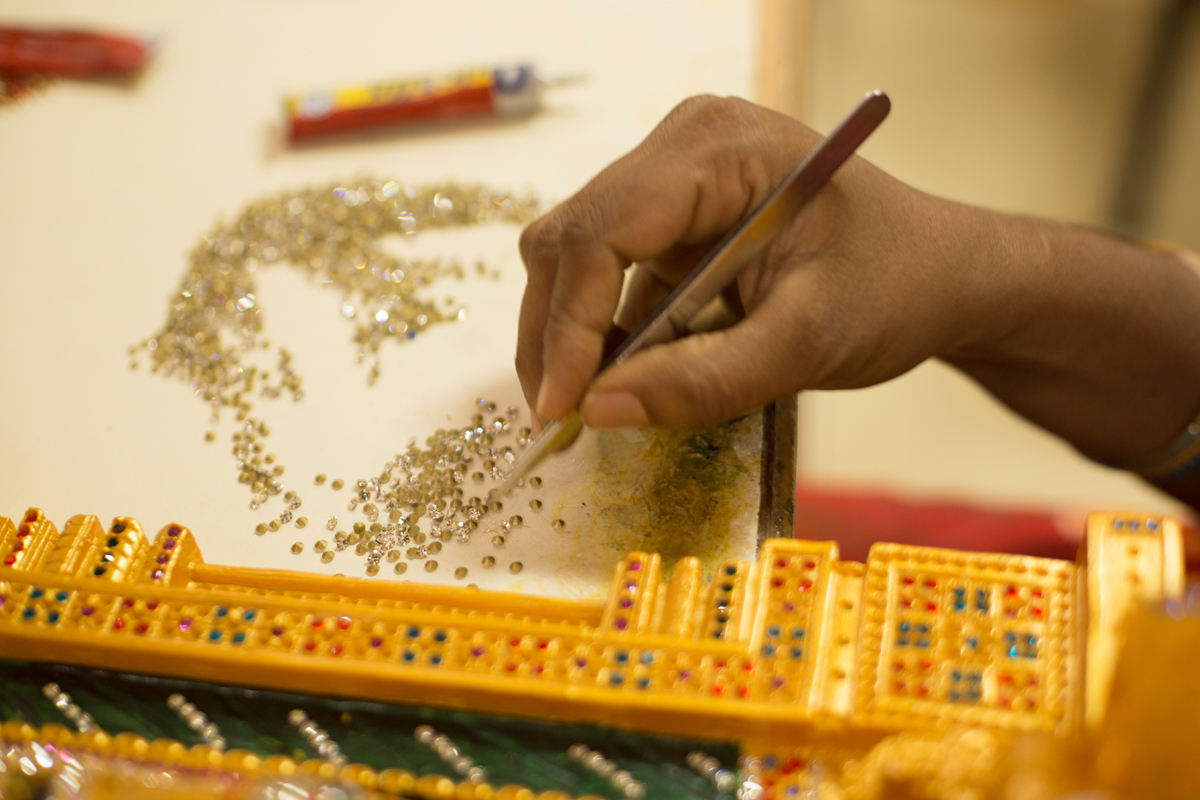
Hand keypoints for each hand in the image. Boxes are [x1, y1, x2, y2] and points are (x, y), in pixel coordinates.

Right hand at [516, 95, 987, 430]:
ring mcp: (672, 181)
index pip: (600, 232)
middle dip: (556, 335)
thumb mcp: (809, 342)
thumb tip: (598, 412)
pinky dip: (603, 335)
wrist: (942, 275)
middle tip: (564, 417)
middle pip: (569, 241)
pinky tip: (625, 379)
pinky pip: (608, 277)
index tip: (562, 408)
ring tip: (594, 405)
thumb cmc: (896, 289)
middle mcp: (680, 148)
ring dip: (573, 338)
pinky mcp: (673, 221)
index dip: (566, 325)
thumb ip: (705, 381)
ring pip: (575, 259)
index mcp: (716, 149)